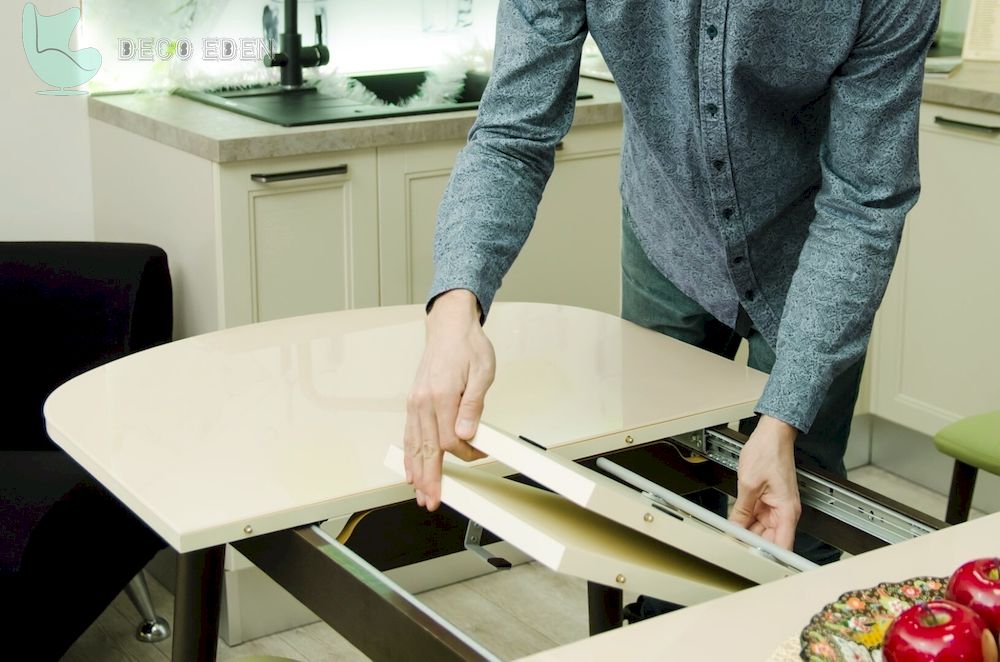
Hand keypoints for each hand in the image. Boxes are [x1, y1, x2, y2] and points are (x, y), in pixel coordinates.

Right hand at [404, 289, 494, 510]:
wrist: (449, 328)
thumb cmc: (467, 347)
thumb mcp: (482, 373)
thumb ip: (473, 406)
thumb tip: (467, 434)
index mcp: (441, 396)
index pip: (450, 439)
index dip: (465, 454)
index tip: (479, 455)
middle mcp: (423, 402)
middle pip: (425, 449)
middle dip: (429, 479)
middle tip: (431, 502)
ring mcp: (415, 403)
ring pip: (414, 445)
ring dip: (416, 472)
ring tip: (419, 493)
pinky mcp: (413, 403)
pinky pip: (409, 434)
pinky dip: (408, 454)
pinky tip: (410, 469)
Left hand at [728, 415, 800, 549]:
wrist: (772, 435)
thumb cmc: (768, 452)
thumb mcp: (748, 484)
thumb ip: (742, 510)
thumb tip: (735, 529)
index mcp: (787, 510)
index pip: (783, 546)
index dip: (770, 558)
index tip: (755, 562)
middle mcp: (785, 512)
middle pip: (770, 540)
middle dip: (753, 546)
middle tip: (733, 550)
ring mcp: (777, 508)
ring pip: (762, 531)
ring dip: (748, 534)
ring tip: (730, 539)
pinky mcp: (769, 502)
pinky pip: (758, 519)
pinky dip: (747, 523)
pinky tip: (734, 526)